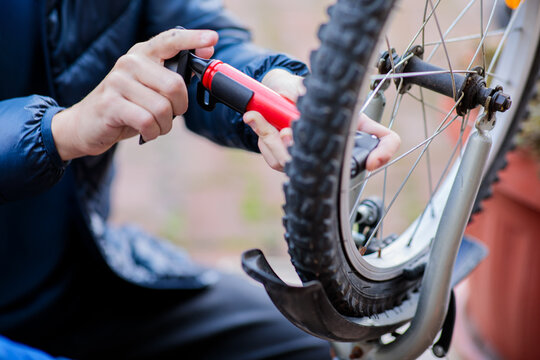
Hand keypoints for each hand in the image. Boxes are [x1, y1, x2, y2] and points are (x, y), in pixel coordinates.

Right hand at [51, 28, 217, 160]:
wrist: (85, 124)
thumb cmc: (126, 107)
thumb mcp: (149, 87)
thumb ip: (172, 75)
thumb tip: (203, 58)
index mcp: (142, 54)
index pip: (171, 40)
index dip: (193, 39)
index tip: (212, 38)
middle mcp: (130, 62)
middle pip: (175, 86)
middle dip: (179, 109)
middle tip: (170, 115)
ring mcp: (118, 81)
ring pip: (162, 108)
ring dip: (164, 126)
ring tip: (154, 126)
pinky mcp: (110, 104)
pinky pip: (148, 122)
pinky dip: (153, 133)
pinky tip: (145, 132)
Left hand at [244, 69, 399, 171]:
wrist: (281, 94)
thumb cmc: (304, 89)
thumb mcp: (310, 82)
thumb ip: (305, 89)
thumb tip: (288, 99)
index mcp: (354, 126)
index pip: (386, 141)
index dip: (384, 152)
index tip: (372, 162)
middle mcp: (336, 147)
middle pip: (330, 163)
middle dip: (301, 149)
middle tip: (287, 130)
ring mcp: (313, 158)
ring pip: (294, 163)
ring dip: (271, 140)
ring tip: (256, 118)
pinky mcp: (291, 163)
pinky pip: (276, 160)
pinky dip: (262, 140)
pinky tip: (255, 121)